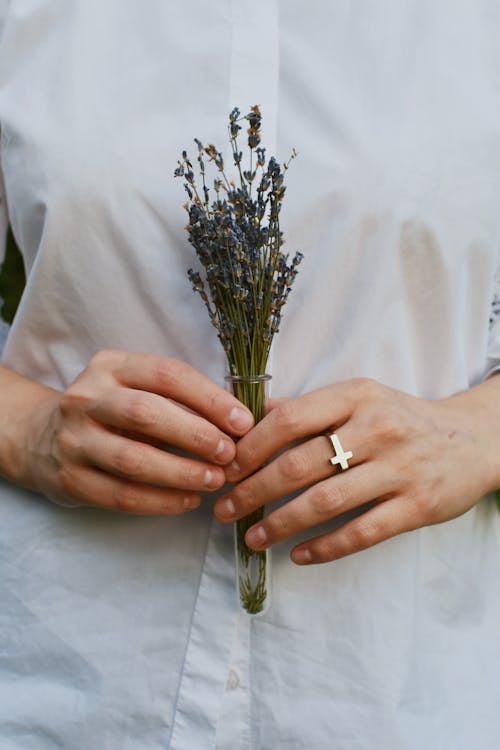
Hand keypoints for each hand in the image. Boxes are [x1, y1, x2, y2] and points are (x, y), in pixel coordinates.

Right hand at [18, 350, 253, 512]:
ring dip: (181, 472)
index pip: (166, 374)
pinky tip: (188, 501)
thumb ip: (178, 399)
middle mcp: (86, 398)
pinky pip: (120, 495)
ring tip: (215, 480)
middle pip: (146, 413)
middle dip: (196, 434)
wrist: (41, 437)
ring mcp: (73, 439)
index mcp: (110, 366)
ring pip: (132, 459)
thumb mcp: (134, 389)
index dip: (209, 398)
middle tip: (230, 454)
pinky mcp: (70, 478)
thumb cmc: (109, 412)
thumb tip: (239, 421)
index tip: (243, 421)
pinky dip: (160, 501)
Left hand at [214, 378, 499, 563]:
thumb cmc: (402, 418)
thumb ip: (309, 406)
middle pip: (300, 464)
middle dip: (254, 491)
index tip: (226, 469)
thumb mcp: (360, 397)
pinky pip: (362, 532)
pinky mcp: (417, 506)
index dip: (251, 447)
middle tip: (225, 509)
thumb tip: (254, 412)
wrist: (472, 439)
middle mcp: (377, 429)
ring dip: (281, 524)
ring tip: (252, 538)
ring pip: (326, 502)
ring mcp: (399, 469)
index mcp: (356, 396)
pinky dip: (325, 547)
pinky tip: (298, 555)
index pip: (290, 420)